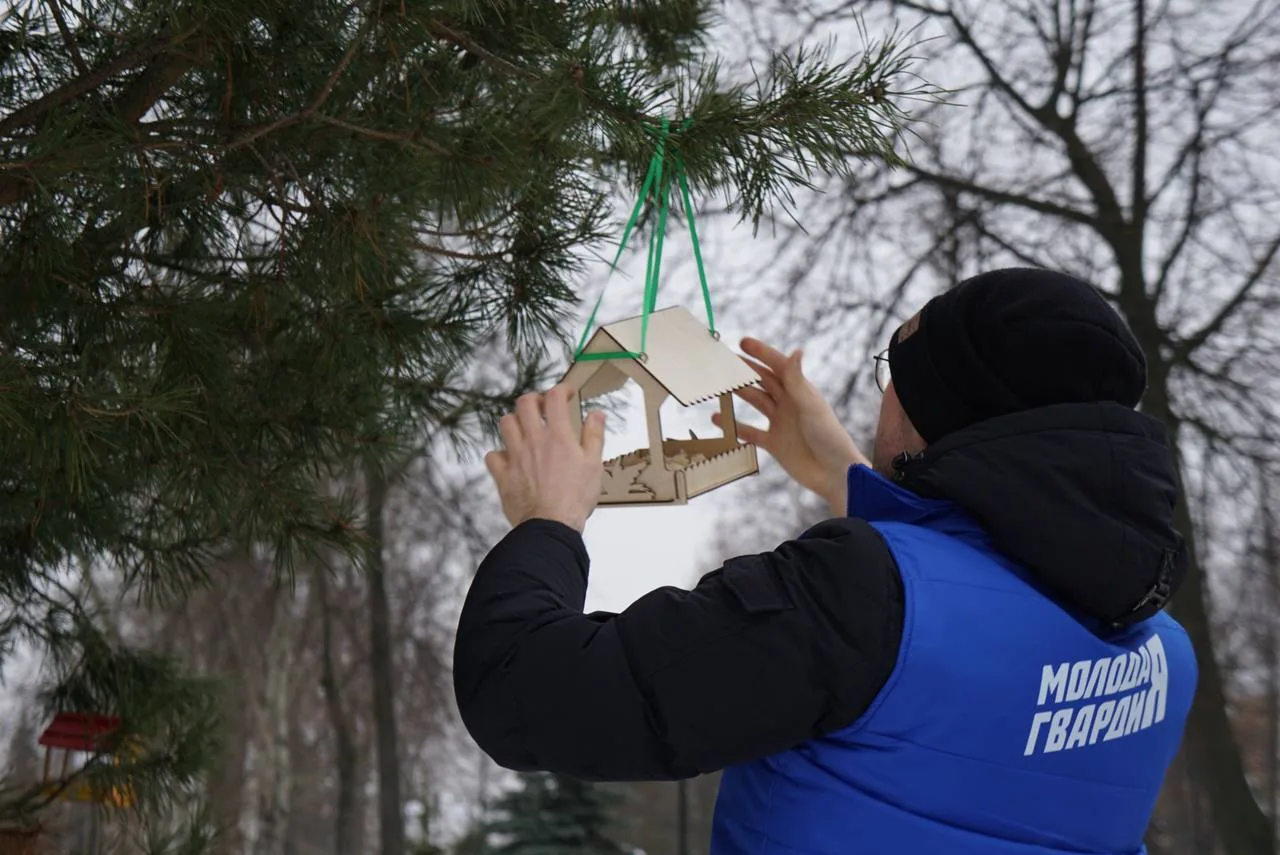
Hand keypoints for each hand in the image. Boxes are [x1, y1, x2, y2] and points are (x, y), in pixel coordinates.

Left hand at [485, 384, 606, 532]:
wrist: (551, 525)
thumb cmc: (575, 498)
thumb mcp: (594, 465)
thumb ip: (594, 435)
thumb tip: (596, 414)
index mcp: (558, 436)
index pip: (554, 397)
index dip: (560, 390)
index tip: (566, 394)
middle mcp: (533, 440)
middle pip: (524, 403)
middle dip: (534, 399)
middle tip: (543, 407)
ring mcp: (515, 456)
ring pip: (506, 424)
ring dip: (515, 421)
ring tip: (525, 429)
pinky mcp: (503, 475)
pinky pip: (493, 455)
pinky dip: (500, 453)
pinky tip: (510, 458)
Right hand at [713, 338, 868, 515]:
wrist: (834, 474)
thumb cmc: (829, 437)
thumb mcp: (811, 407)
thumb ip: (798, 381)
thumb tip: (796, 350)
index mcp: (800, 391)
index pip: (778, 366)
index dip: (761, 353)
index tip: (743, 342)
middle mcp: (789, 403)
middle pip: (763, 381)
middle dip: (746, 369)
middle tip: (725, 360)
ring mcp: (780, 423)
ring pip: (755, 402)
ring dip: (739, 393)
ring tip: (720, 385)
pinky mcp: (774, 443)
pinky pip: (750, 432)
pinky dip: (735, 426)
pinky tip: (717, 419)